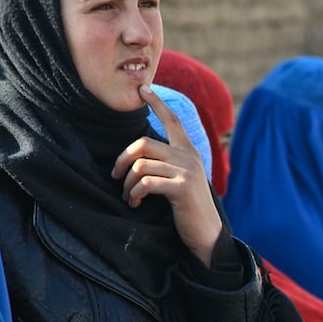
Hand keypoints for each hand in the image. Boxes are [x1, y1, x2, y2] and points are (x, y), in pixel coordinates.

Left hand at [111, 85, 221, 265]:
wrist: (206, 232)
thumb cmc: (188, 207)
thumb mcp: (181, 179)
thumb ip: (168, 163)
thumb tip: (139, 157)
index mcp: (188, 151)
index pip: (172, 120)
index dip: (157, 103)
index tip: (143, 89)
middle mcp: (189, 156)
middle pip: (143, 144)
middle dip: (122, 160)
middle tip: (116, 176)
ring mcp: (186, 171)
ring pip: (140, 165)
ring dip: (127, 184)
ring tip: (129, 197)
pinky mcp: (181, 188)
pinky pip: (145, 183)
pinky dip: (134, 194)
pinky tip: (136, 204)